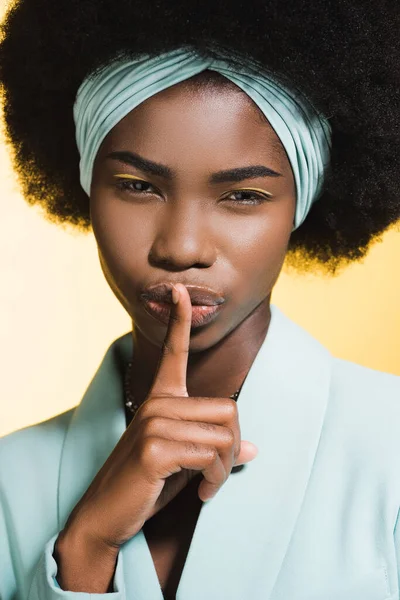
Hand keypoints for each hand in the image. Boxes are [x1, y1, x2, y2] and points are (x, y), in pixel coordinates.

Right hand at [61, 283, 257, 552]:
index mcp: (162, 399)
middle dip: (234, 447)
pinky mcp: (154, 448)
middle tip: (218, 472)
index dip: (178, 319)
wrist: (107, 515)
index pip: (173, 351)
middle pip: (229, 410)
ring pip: (223, 436)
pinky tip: (201, 493)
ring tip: (207, 485)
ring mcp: (154, 423)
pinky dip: (214, 480)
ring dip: (223, 469)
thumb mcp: (184, 459)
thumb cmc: (147, 483)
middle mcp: (158, 404)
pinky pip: (210, 456)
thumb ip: (213, 446)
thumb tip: (253, 449)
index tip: (179, 289)